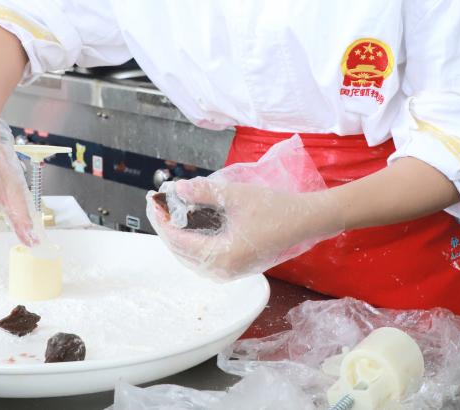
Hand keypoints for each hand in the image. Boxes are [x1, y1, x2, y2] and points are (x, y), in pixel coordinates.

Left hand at [147, 179, 338, 280]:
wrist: (306, 221)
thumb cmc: (275, 208)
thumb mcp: (235, 196)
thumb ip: (203, 192)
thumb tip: (177, 188)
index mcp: (222, 257)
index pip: (179, 241)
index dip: (162, 221)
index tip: (153, 201)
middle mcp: (222, 271)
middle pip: (181, 252)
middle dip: (166, 227)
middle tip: (157, 204)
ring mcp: (229, 272)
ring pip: (191, 257)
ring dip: (177, 235)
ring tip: (168, 212)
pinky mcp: (235, 267)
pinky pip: (203, 257)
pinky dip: (191, 241)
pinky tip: (188, 224)